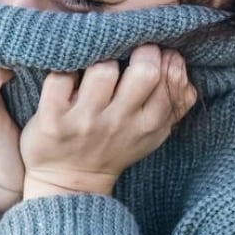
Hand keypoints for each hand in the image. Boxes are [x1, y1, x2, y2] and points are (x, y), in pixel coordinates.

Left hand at [20, 44, 197, 199]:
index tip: (156, 54)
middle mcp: (118, 122)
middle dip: (140, 51)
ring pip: (102, 69)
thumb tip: (181, 63)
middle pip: (144, 71)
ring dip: (99, 59)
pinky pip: (60, 79)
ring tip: (95, 68)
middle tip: (127, 52)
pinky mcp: (52, 121)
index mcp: (147, 125)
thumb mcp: (151, 132)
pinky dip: (62, 72)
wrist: (71, 183)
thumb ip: (174, 102)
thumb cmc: (113, 147)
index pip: (168, 81)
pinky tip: (67, 78)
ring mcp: (84, 122)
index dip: (164, 59)